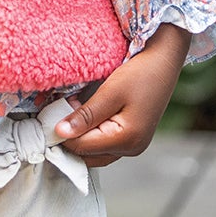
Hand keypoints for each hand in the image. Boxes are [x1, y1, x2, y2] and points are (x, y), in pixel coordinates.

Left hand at [53, 23, 191, 166]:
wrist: (164, 60)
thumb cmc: (141, 73)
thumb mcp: (109, 92)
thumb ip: (85, 116)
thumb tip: (60, 133)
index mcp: (127, 140)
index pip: (81, 148)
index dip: (62, 133)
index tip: (51, 113)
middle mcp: (132, 149)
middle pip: (88, 155)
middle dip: (70, 138)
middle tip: (61, 111)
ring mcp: (134, 145)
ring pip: (95, 153)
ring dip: (80, 137)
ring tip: (73, 111)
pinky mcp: (133, 138)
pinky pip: (104, 145)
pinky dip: (91, 134)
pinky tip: (85, 116)